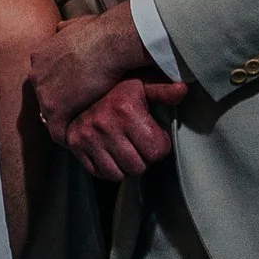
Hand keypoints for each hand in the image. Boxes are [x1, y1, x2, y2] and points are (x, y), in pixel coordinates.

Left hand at [30, 1, 151, 138]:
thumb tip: (62, 28)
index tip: (70, 95)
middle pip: (44, 97)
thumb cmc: (100, 31)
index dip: (57, 88)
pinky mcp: (56, 109)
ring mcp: (44, 94)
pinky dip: (68, 138)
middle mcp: (36, 75)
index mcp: (39, 56)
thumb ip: (66, 30)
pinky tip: (80, 141)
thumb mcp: (76, 24)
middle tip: (76, 114)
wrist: (109, 43)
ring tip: (79, 130)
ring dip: (64, 122)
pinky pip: (58, 132)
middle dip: (58, 105)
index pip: (44, 79)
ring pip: (49, 116)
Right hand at [66, 75, 185, 179]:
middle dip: (144, 158)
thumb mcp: (141, 84)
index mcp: (126, 109)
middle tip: (142, 145)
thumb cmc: (117, 87)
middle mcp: (105, 125)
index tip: (156, 136)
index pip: (156, 150)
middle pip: (138, 167)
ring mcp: (87, 136)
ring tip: (128, 150)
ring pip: (118, 174)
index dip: (161, 146)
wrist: (77, 83)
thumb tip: (182, 89)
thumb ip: (162, 90)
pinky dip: (108, 168)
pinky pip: (99, 173)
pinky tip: (112, 153)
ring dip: (126, 166)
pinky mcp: (75, 145)